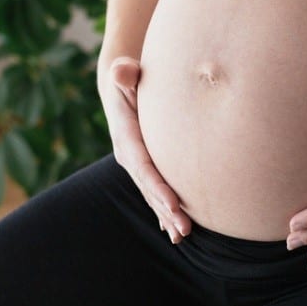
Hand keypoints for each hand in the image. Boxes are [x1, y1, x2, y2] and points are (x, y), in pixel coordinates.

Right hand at [103, 56, 191, 243]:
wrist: (122, 89)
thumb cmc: (130, 79)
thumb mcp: (125, 75)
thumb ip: (125, 73)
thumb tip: (121, 70)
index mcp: (126, 138)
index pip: (144, 167)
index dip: (158, 187)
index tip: (175, 204)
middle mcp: (128, 156)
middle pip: (149, 187)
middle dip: (166, 210)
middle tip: (185, 229)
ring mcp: (136, 165)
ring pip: (152, 194)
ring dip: (166, 216)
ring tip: (183, 235)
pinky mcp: (145, 168)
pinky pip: (154, 192)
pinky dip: (163, 212)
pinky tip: (173, 231)